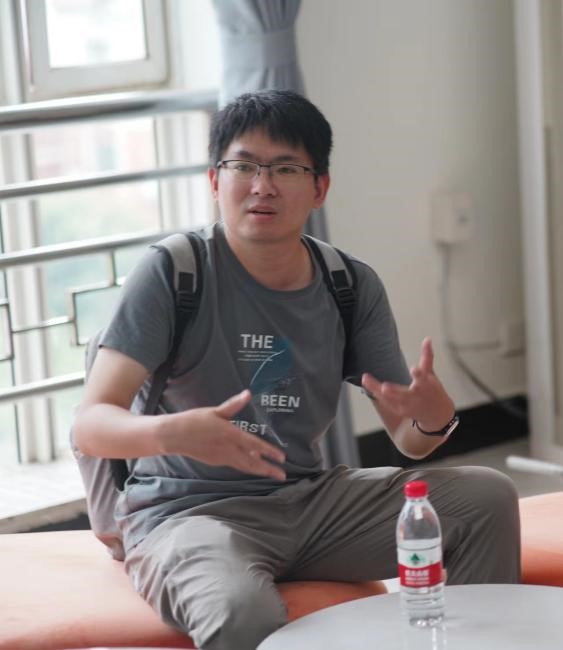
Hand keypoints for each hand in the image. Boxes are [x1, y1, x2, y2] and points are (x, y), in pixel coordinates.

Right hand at [160, 389, 285, 479]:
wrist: (174, 436)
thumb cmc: (194, 421)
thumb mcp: (215, 411)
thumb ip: (233, 405)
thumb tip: (247, 393)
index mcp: (230, 434)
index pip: (255, 444)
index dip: (269, 452)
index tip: (282, 458)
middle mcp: (228, 449)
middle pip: (252, 462)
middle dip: (268, 469)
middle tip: (282, 476)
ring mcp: (222, 457)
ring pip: (244, 466)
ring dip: (259, 470)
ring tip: (271, 473)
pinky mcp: (216, 461)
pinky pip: (235, 464)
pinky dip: (246, 465)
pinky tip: (252, 462)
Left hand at [362, 337, 453, 430]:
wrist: (437, 414)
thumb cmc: (433, 392)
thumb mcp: (431, 374)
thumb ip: (427, 357)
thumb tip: (427, 339)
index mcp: (425, 386)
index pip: (423, 379)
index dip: (419, 374)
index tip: (414, 368)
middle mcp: (415, 397)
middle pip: (403, 394)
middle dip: (394, 391)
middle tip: (384, 386)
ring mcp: (407, 406)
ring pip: (390, 399)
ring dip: (377, 390)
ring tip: (366, 379)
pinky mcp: (399, 410)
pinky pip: (386, 402)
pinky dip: (376, 393)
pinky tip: (367, 384)